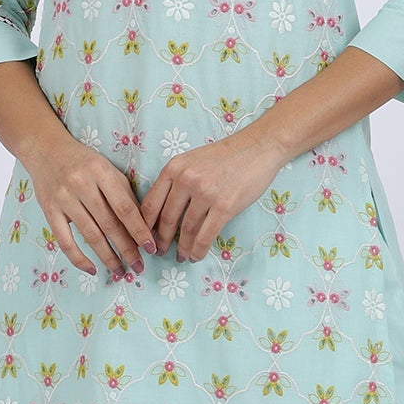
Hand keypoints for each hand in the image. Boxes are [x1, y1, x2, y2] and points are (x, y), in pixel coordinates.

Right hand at [24, 129, 155, 278]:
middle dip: (127, 249)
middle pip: (109, 224)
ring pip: (90, 235)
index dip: (139, 230)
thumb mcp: (107, 169)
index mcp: (101, 172)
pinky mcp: (50, 211)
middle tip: (139, 266)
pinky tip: (92, 269)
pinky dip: (79, 258)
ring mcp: (64, 199)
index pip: (125, 207)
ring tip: (120, 271)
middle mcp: (82, 185)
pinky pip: (65, 241)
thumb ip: (124, 194)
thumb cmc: (83, 162)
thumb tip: (143, 225)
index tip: (150, 248)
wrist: (45, 149)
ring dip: (107, 257)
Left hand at [140, 124, 286, 260]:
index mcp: (174, 168)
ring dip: (182, 248)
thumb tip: (165, 211)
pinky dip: (199, 249)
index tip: (145, 236)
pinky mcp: (224, 206)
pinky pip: (206, 235)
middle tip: (160, 251)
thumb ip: (177, 180)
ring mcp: (206, 193)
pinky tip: (196, 256)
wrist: (258, 147)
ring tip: (181, 256)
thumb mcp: (192, 160)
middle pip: (167, 218)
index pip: (152, 202)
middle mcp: (186, 179)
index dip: (145, 224)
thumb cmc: (226, 155)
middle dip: (162, 240)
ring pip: (186, 229)